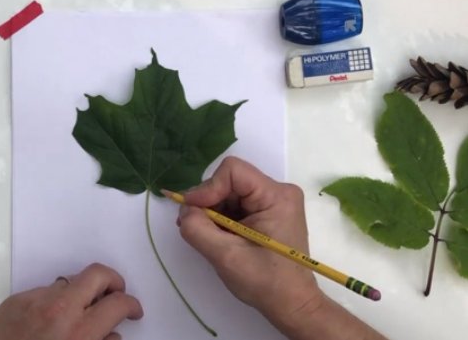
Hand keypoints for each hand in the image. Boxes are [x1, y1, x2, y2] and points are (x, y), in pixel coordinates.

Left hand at [0, 263, 142, 339]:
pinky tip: (49, 321)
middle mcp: (59, 309)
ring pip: (70, 282)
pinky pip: (45, 291)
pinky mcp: (16, 299)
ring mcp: (35, 300)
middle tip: (116, 296)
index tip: (133, 312)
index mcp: (79, 332)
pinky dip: (55, 301)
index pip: (117, 303)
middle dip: (113, 281)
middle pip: (97, 274)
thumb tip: (112, 335)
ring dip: (82, 293)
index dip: (132, 305)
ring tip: (80, 312)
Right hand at [176, 157, 320, 323]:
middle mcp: (278, 192)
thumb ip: (197, 228)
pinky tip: (218, 236)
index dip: (207, 188)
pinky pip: (235, 204)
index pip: (232, 171)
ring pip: (229, 192)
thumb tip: (184, 210)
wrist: (291, 304)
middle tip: (194, 227)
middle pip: (229, 181)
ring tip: (208, 236)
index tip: (192, 211)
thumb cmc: (265, 282)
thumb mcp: (225, 256)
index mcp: (276, 196)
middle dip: (208, 202)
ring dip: (213, 212)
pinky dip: (220, 218)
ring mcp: (273, 201)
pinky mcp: (266, 212)